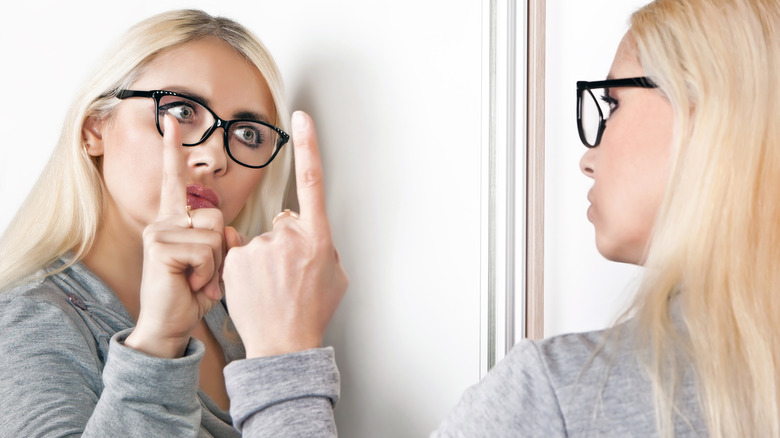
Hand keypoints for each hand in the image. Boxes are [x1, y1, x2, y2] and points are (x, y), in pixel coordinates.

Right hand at [125, 116, 224, 357]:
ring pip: (215, 233)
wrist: (170, 325)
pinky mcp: (161, 247)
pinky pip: (206, 251)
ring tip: (198, 280)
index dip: (173, 149)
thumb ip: (219, 238)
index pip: (175, 179)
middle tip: (204, 273)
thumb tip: (228, 228)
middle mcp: (165, 221)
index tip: (171, 120)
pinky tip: (192, 285)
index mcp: (176, 221)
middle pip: (216, 214)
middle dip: (222, 249)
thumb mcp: (211, 261)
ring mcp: (160, 233)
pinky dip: (208, 275)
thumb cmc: (192, 293)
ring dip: (216, 264)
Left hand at [223, 111, 347, 357]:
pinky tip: (255, 288)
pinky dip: (243, 268)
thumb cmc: (311, 310)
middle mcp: (289, 237)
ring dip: (263, 259)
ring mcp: (259, 248)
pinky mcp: (234, 260)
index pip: (313, 182)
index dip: (309, 147)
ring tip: (271, 288)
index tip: (301, 118)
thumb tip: (307, 234)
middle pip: (283, 224)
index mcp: (318, 238)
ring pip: (259, 241)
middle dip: (285, 244)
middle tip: (288, 276)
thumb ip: (322, 245)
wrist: (283, 344)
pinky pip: (238, 253)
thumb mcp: (334, 275)